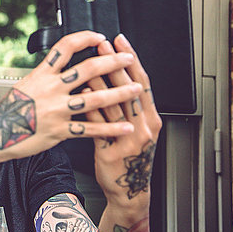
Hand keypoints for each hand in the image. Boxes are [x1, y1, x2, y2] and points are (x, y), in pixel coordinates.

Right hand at [0, 30, 141, 161]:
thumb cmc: (7, 111)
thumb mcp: (23, 85)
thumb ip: (45, 77)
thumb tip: (59, 68)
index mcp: (41, 75)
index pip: (65, 47)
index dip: (85, 38)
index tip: (99, 37)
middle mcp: (51, 90)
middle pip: (87, 70)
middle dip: (111, 62)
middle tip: (127, 59)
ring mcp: (57, 110)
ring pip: (94, 99)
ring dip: (119, 93)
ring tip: (135, 89)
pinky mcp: (60, 131)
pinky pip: (90, 130)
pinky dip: (110, 128)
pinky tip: (124, 126)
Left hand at [84, 34, 161, 213]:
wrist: (126, 189)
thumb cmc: (127, 156)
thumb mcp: (136, 129)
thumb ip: (127, 107)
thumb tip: (111, 77)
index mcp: (150, 119)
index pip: (142, 82)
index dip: (132, 59)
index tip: (121, 41)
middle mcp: (142, 127)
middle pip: (128, 88)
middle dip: (115, 63)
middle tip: (104, 44)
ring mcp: (126, 139)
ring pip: (113, 104)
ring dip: (101, 81)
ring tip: (90, 62)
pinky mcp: (109, 150)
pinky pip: (98, 124)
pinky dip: (90, 106)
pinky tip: (82, 92)